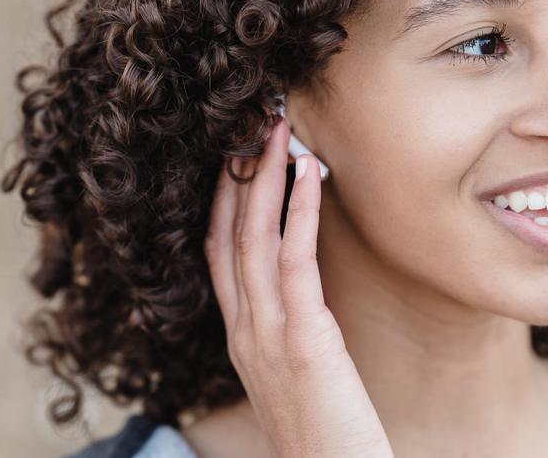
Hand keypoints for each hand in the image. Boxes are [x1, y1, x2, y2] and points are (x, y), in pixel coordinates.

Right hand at [204, 115, 393, 457]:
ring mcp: (266, 338)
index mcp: (241, 339)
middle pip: (228, 236)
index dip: (224, 200)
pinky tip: (310, 175)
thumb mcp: (299, 379)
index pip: (219, 254)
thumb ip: (293, 336)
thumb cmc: (328, 440)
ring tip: (278, 131)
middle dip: (236, 175)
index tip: (236, 154)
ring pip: (253, 240)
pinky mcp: (302, 344)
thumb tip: (307, 297)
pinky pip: (294, 264)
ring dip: (264, 179)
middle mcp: (243, 332)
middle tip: (253, 121)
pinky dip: (299, 213)